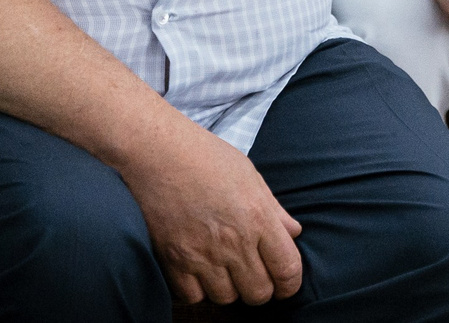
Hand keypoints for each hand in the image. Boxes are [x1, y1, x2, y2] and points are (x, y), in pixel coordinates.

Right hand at [114, 119, 304, 306]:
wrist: (155, 150)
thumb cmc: (204, 155)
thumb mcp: (248, 174)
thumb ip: (273, 208)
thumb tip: (294, 232)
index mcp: (258, 218)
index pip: (288, 270)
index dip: (290, 284)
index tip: (285, 283)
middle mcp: (233, 242)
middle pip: (259, 293)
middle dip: (261, 287)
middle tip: (252, 273)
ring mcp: (202, 254)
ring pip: (227, 298)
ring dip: (229, 287)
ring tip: (223, 268)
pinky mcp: (173, 260)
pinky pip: (193, 296)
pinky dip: (198, 289)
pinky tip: (198, 269)